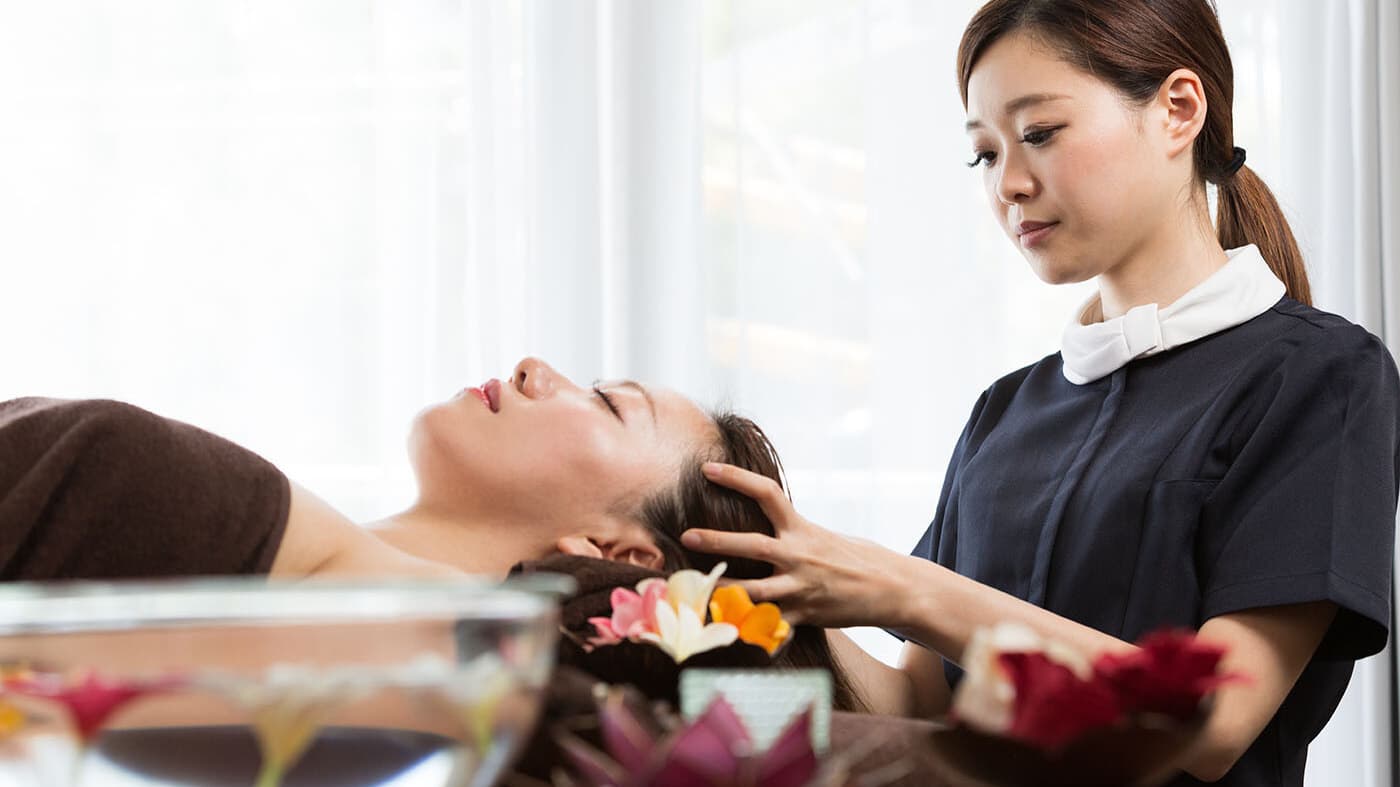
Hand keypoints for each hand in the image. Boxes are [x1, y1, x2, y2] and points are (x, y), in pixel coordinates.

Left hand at [679, 462, 906, 628]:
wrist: (892, 589)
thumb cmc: (857, 559)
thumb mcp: (823, 536)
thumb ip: (792, 532)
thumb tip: (766, 521)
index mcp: (802, 529)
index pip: (767, 493)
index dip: (736, 478)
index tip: (707, 468)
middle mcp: (799, 556)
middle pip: (750, 545)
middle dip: (716, 541)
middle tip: (685, 536)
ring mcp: (800, 588)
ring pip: (752, 591)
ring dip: (720, 591)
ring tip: (693, 592)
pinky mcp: (804, 616)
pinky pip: (769, 626)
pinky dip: (748, 630)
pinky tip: (725, 636)